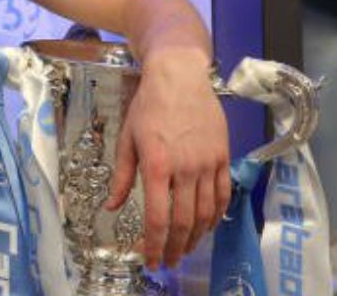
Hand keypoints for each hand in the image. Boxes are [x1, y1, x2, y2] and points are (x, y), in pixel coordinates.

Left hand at [105, 50, 229, 269]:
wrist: (179, 76)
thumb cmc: (148, 105)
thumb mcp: (127, 139)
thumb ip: (122, 177)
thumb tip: (113, 207)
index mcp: (157, 165)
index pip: (158, 218)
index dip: (155, 245)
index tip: (151, 261)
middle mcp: (186, 168)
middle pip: (184, 221)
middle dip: (175, 248)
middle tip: (169, 262)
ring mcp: (208, 163)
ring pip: (207, 212)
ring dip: (196, 236)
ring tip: (186, 249)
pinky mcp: (223, 156)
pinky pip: (224, 194)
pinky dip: (217, 215)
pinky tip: (208, 225)